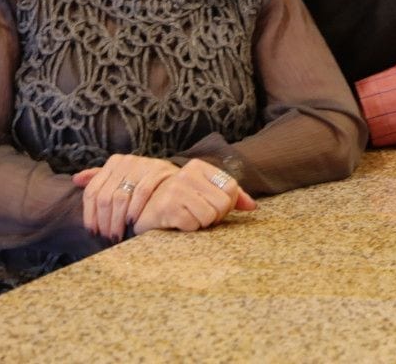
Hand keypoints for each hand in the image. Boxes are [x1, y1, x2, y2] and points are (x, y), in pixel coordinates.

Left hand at [72, 154, 176, 242]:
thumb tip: (75, 179)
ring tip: (117, 235)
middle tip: (107, 237)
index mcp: (113, 163)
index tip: (93, 231)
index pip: (92, 191)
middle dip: (104, 221)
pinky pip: (140, 193)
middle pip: (105, 197)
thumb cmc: (143, 182)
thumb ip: (98, 179)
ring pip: (120, 197)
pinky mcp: (157, 170)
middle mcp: (125, 161)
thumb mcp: (121, 178)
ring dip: (117, 220)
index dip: (90, 214)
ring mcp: (141, 165)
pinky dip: (135, 210)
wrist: (177, 179)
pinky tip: (133, 223)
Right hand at [132, 158, 255, 234]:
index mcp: (198, 167)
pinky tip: (177, 222)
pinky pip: (194, 225)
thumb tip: (252, 206)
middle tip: (198, 214)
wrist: (142, 211)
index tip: (211, 205)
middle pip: (224, 203)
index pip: (231, 187)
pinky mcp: (167, 207)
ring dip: (201, 223)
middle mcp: (187, 174)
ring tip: (187, 217)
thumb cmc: (178, 202)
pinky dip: (188, 229)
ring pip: (211, 216)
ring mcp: (176, 190)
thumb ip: (231, 196)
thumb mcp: (204, 192)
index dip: (226, 204)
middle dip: (215, 216)